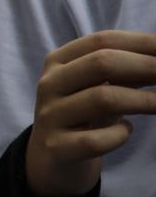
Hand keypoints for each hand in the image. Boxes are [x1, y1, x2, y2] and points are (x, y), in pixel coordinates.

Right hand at [24, 31, 155, 196]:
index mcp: (59, 61)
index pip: (103, 40)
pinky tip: (125, 131)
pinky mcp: (56, 147)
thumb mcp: (100, 86)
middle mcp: (50, 84)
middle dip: (148, 66)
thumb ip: (128, 69)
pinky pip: (95, 140)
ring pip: (102, 98)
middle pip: (102, 63)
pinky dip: (119, 135)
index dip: (143, 43)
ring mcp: (50, 116)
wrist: (52, 156)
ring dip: (144, 100)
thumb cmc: (85, 113)